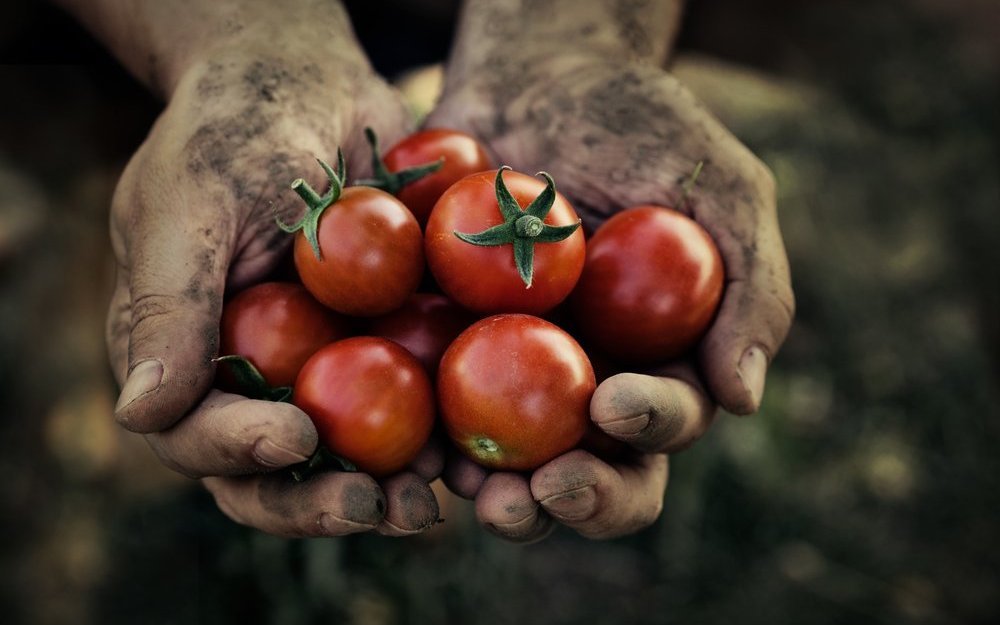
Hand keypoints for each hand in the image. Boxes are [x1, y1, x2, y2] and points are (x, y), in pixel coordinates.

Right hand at [106, 43, 440, 536]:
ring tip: (435, 499)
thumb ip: (168, 308)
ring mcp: (327, 370)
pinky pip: (419, 410)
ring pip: (354, 459)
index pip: (198, 435)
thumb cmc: (234, 130)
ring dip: (394, 490)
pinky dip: (447, 438)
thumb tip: (141, 416)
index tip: (294, 435)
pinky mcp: (392, 350)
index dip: (239, 451)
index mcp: (188, 359)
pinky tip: (480, 454)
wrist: (312, 82)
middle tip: (377, 507)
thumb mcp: (189, 204)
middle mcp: (256, 380)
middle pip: (278, 472)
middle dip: (322, 500)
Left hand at [428, 54, 793, 540]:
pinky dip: (419, 437)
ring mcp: (508, 374)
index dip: (648, 430)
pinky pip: (428, 408)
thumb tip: (741, 398)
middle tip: (543, 492)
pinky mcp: (440, 351)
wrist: (535, 76)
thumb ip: (752, 288)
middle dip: (574, 498)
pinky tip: (409, 447)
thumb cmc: (640, 125)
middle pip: (590, 472)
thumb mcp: (721, 188)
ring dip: (493, 494)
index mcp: (658, 361)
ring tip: (470, 489)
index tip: (615, 404)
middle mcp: (585, 384)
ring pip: (506, 466)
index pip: (664, 422)